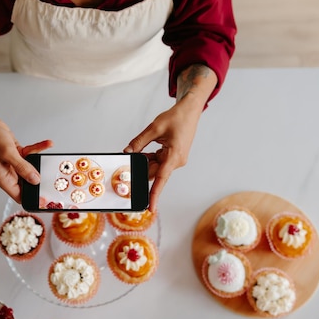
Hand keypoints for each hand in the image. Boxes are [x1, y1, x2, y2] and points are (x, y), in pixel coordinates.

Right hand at [0, 115, 52, 203]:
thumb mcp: (7, 153)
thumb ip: (22, 167)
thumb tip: (35, 180)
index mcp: (2, 178)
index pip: (19, 195)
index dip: (31, 198)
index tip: (44, 199)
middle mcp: (8, 172)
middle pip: (27, 183)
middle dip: (39, 180)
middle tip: (52, 177)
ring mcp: (12, 163)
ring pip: (30, 167)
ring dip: (40, 161)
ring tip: (50, 156)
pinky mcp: (16, 153)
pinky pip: (30, 154)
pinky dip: (38, 149)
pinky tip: (46, 144)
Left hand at [124, 98, 202, 212]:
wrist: (190, 110)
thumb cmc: (177, 118)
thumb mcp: (154, 128)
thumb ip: (139, 142)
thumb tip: (128, 152)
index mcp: (174, 157)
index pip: (161, 180)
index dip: (154, 195)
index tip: (150, 207)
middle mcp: (176, 161)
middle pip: (155, 173)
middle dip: (141, 169)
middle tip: (129, 164)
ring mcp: (175, 159)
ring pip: (156, 167)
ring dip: (145, 162)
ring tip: (139, 149)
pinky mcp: (173, 156)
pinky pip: (159, 161)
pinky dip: (150, 157)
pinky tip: (144, 151)